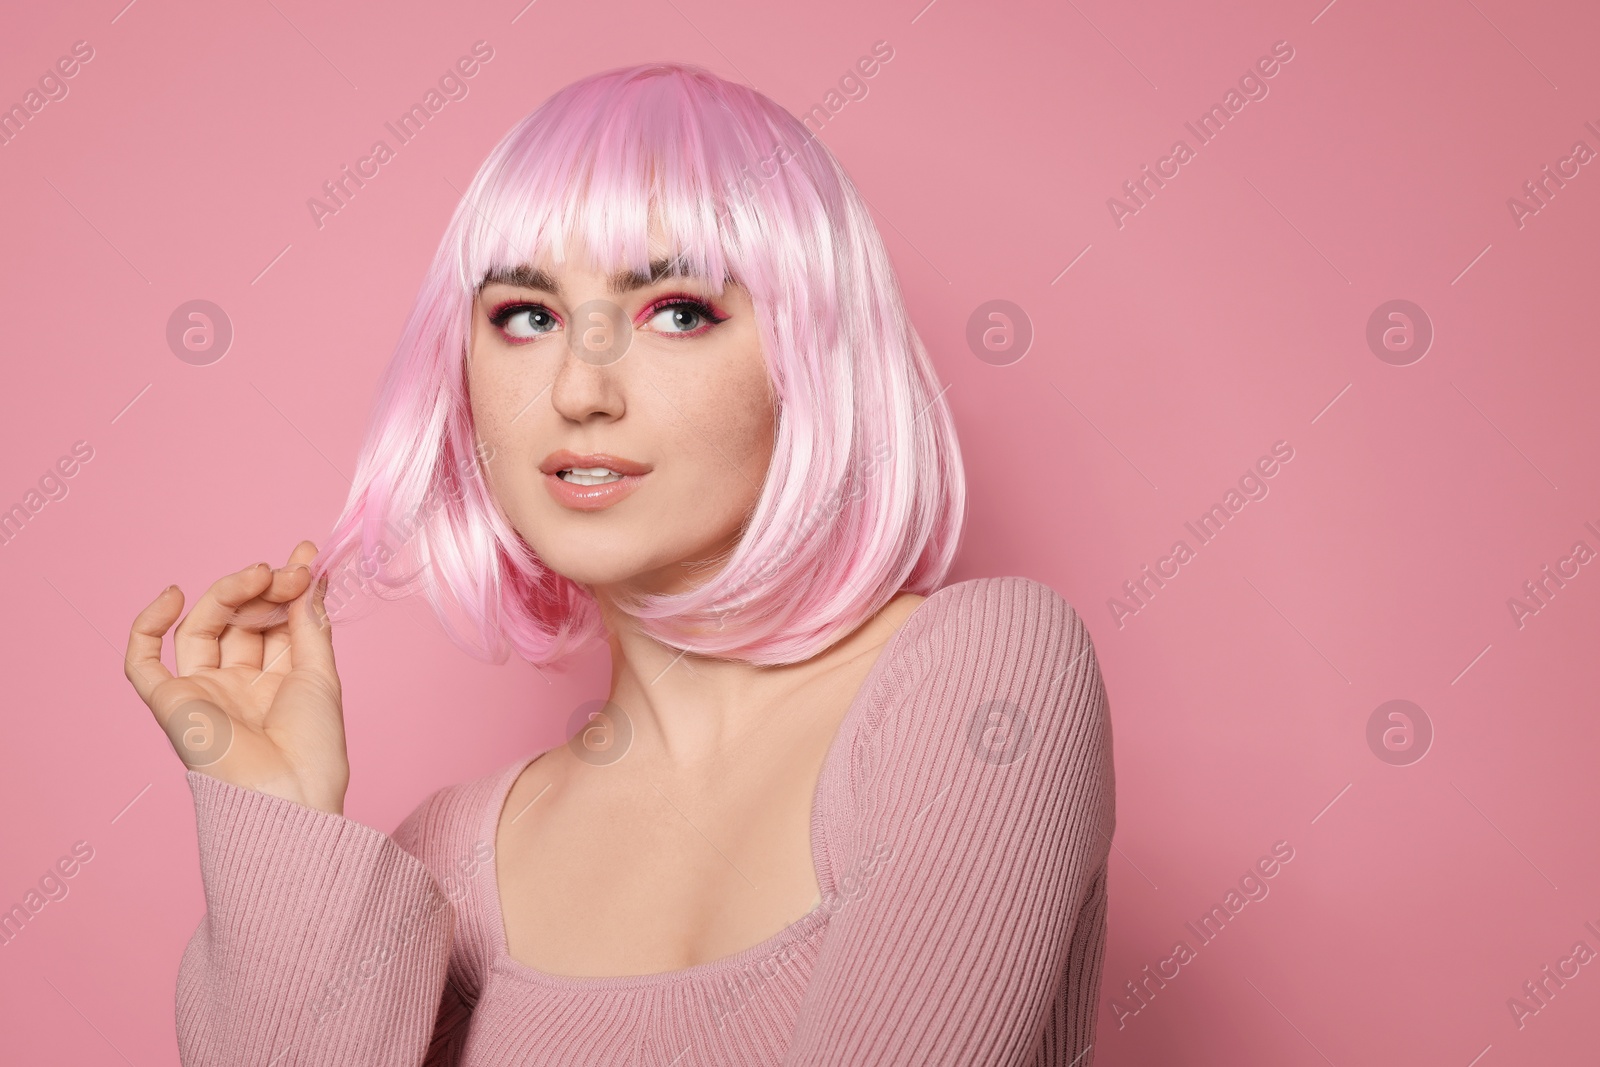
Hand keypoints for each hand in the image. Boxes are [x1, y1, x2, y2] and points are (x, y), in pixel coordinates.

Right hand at [124, 540, 349, 815]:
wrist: (287, 799)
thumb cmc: (314, 748)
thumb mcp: (321, 674)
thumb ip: (309, 624)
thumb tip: (309, 574)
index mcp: (279, 681)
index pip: (276, 621)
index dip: (289, 588)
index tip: (307, 556)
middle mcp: (239, 684)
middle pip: (241, 619)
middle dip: (265, 589)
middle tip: (289, 571)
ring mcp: (204, 691)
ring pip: (202, 627)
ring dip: (228, 593)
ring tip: (260, 574)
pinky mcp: (170, 703)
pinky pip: (142, 660)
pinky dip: (148, 625)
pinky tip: (173, 594)